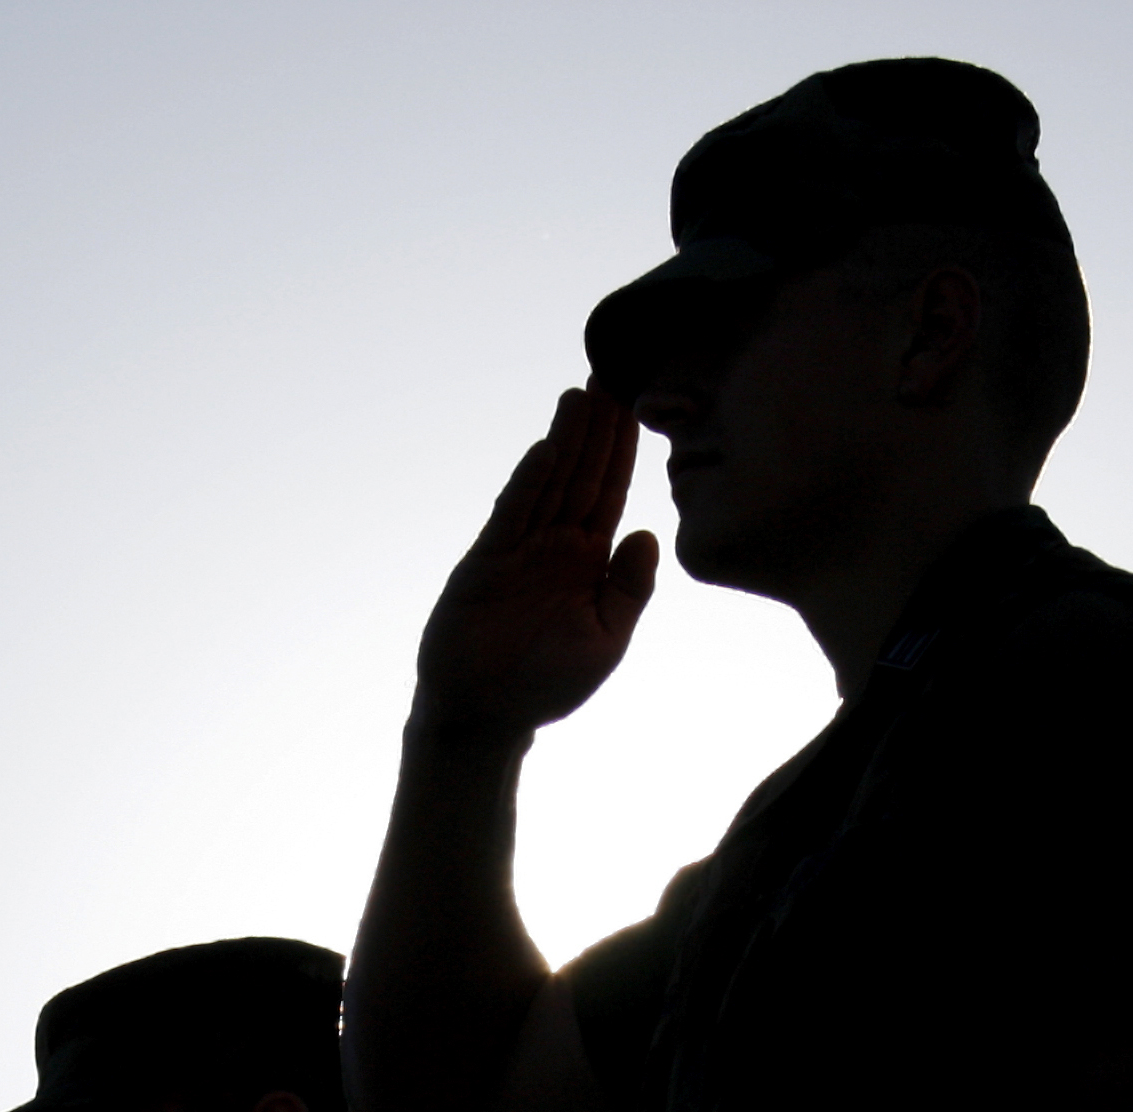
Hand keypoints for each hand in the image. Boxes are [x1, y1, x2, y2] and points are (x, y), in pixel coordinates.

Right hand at [412, 387, 662, 741]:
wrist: (487, 716)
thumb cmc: (548, 683)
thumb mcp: (607, 638)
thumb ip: (630, 588)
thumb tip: (647, 531)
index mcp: (589, 560)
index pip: (611, 493)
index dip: (624, 451)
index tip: (639, 405)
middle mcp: (555, 545)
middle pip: (581, 474)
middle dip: (597, 428)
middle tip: (614, 373)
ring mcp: (518, 549)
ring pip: (548, 484)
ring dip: (566, 440)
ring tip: (582, 394)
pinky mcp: (485, 561)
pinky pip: (511, 515)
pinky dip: (528, 482)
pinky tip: (546, 449)